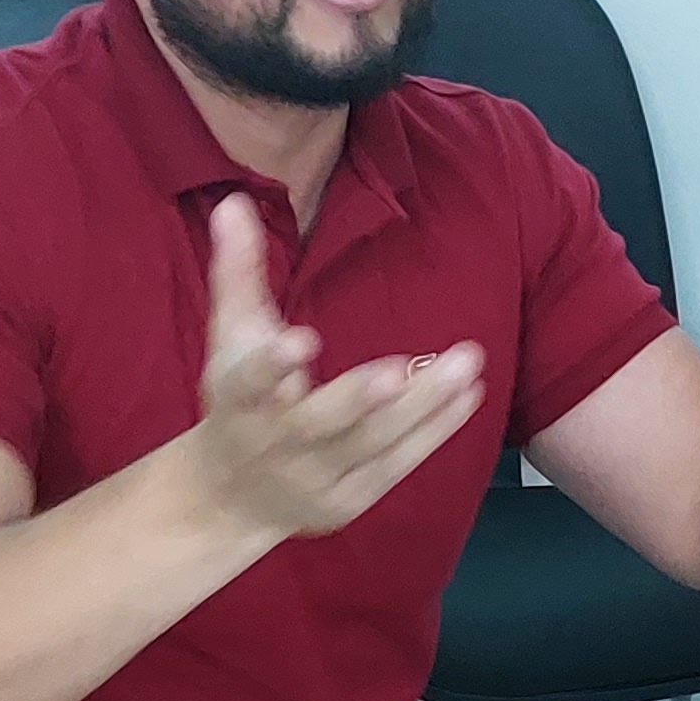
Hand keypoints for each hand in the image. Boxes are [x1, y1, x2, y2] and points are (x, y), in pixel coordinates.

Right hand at [180, 194, 484, 540]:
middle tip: (398, 370)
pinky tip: (469, 394)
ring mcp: (315, 478)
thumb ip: (238, 272)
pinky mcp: (351, 498)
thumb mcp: (230, 337)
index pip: (250, 383)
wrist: (232, 495)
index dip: (272, 365)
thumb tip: (234, 202)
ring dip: (421, 406)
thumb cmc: (236, 401)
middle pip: (321, 422)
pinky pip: (398, 464)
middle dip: (359, 398)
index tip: (300, 341)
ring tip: (466, 363)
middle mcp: (275, 444)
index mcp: (238, 402)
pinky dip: (435, 431)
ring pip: (371, 443)